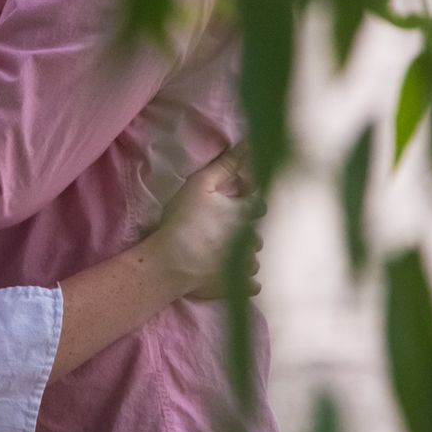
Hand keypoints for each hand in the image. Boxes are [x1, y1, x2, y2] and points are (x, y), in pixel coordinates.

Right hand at [146, 145, 263, 302]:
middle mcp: (251, 240)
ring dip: (243, 255)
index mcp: (245, 215)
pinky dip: (244, 280)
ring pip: (252, 258)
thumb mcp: (200, 185)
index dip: (249, 202)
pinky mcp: (238, 286)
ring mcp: (246, 266)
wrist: (172, 261)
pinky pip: (251, 284)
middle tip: (220, 231)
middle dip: (243, 231)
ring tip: (220, 254)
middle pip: (255, 233)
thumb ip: (225, 165)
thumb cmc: (184, 219)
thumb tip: (248, 144)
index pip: (259, 205)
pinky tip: (230, 276)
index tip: (235, 204)